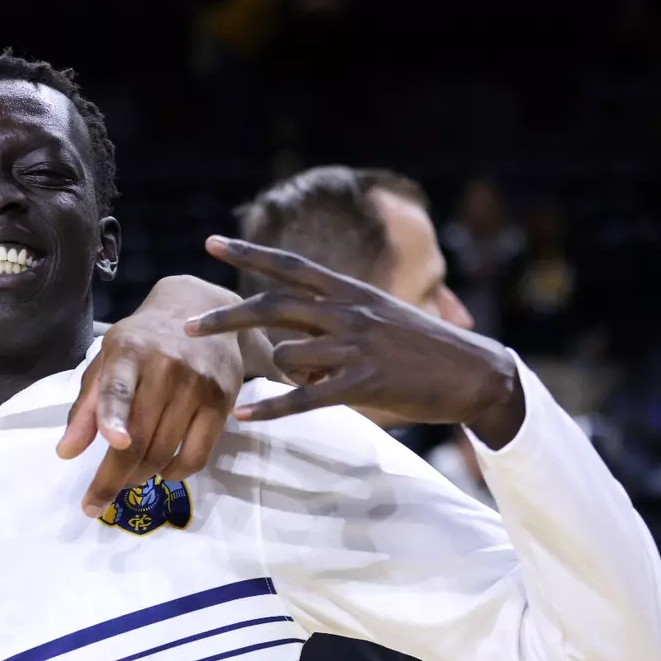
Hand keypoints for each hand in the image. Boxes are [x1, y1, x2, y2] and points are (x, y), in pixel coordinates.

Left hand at [60, 278, 243, 515]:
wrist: (198, 310)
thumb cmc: (142, 342)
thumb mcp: (107, 361)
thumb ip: (85, 406)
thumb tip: (66, 453)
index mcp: (129, 352)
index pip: (119, 387)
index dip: (115, 416)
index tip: (113, 443)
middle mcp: (166, 366)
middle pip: (139, 437)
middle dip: (113, 478)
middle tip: (95, 501)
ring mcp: (198, 385)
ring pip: (165, 452)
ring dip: (139, 477)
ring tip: (125, 480)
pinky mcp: (222, 401)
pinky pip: (198, 455)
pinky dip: (175, 473)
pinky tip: (161, 471)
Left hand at [185, 237, 526, 448]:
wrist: (476, 373)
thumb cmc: (422, 348)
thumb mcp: (378, 315)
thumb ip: (333, 316)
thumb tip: (288, 330)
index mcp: (350, 291)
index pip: (289, 265)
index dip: (248, 253)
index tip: (210, 243)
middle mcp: (348, 311)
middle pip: (271, 306)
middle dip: (224, 317)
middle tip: (185, 327)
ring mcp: (355, 347)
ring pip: (287, 354)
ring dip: (278, 372)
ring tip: (299, 382)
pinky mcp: (363, 383)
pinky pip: (303, 397)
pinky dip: (270, 409)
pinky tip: (244, 417)